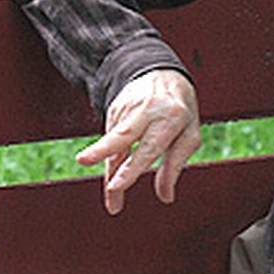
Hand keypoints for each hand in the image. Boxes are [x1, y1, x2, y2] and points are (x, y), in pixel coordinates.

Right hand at [76, 69, 200, 213]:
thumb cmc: (180, 111)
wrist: (161, 73)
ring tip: (112, 200)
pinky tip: (115, 176)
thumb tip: (165, 197)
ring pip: (112, 142)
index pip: (148, 147)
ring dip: (109, 172)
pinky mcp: (114, 109)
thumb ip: (176, 165)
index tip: (116, 186)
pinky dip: (110, 159)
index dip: (131, 168)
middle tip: (83, 162)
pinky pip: (110, 138)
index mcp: (170, 118)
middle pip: (121, 134)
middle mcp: (146, 110)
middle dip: (101, 150)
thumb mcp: (190, 135)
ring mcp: (127, 107)